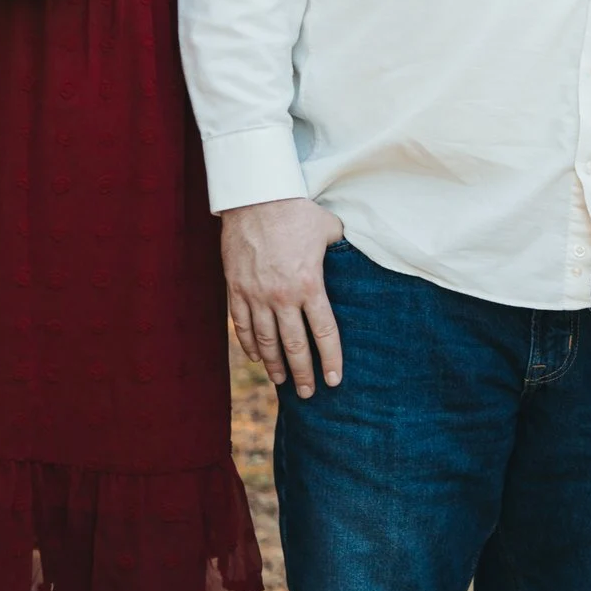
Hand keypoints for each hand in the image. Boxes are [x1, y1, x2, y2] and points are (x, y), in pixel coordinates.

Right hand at [220, 197, 346, 397]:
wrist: (255, 196)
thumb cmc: (297, 210)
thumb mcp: (330, 229)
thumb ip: (342, 250)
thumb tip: (355, 257)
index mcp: (310, 284)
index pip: (324, 332)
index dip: (330, 359)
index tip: (333, 381)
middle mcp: (282, 295)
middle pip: (294, 345)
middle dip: (303, 373)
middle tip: (308, 394)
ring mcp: (255, 294)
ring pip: (265, 341)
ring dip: (274, 365)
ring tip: (283, 382)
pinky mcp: (235, 288)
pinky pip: (242, 325)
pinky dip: (249, 344)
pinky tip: (257, 357)